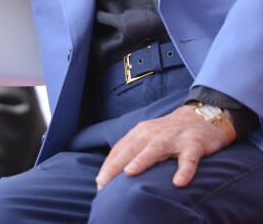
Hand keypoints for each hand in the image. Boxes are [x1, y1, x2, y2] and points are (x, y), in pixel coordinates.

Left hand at [96, 105, 232, 189]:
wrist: (200, 117)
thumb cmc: (168, 132)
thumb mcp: (148, 137)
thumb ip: (134, 150)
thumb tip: (115, 172)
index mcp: (141, 133)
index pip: (121, 149)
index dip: (109, 165)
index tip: (99, 182)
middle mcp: (153, 134)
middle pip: (132, 149)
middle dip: (116, 165)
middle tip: (104, 182)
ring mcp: (173, 138)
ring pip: (155, 149)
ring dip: (141, 161)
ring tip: (129, 173)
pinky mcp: (193, 144)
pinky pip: (188, 159)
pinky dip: (184, 170)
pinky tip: (179, 182)